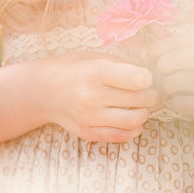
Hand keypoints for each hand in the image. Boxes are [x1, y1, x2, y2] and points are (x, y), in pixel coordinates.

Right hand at [41, 50, 162, 143]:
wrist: (42, 91)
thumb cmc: (71, 68)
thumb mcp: (93, 57)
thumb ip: (120, 65)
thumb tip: (146, 77)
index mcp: (95, 72)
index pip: (138, 79)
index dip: (147, 78)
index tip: (145, 77)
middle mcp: (92, 96)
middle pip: (139, 99)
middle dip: (151, 96)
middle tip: (151, 92)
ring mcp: (90, 117)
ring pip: (133, 120)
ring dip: (144, 113)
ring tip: (142, 107)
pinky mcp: (88, 133)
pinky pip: (120, 136)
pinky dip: (133, 129)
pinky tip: (134, 121)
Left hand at [143, 27, 193, 135]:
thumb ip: (185, 44)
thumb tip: (154, 29)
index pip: (185, 40)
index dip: (162, 45)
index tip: (148, 52)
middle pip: (181, 58)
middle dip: (164, 65)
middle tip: (161, 71)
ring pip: (180, 80)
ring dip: (168, 84)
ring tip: (168, 87)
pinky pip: (186, 102)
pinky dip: (175, 101)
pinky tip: (175, 101)